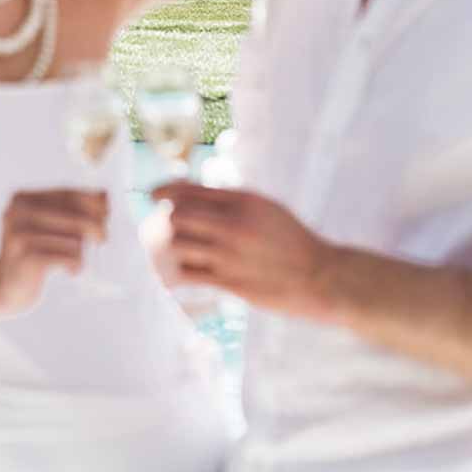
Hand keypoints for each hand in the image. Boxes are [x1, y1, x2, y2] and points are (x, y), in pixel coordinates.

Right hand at [0, 188, 108, 313]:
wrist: (0, 288)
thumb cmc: (30, 254)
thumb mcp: (43, 226)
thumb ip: (68, 210)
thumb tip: (105, 196)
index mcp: (22, 199)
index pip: (66, 193)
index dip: (91, 200)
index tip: (108, 210)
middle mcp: (19, 212)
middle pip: (73, 214)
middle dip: (95, 224)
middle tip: (103, 238)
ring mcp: (21, 235)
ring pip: (73, 237)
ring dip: (81, 251)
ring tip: (74, 260)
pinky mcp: (28, 258)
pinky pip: (68, 257)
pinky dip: (75, 264)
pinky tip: (70, 271)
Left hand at [149, 183, 336, 319]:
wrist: (320, 276)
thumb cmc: (291, 239)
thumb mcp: (266, 207)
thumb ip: (233, 200)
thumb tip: (197, 196)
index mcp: (243, 200)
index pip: (190, 189)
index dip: (165, 190)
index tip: (152, 194)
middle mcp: (233, 224)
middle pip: (179, 215)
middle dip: (168, 219)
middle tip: (168, 226)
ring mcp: (230, 255)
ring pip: (179, 245)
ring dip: (172, 246)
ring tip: (177, 250)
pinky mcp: (231, 282)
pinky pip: (190, 274)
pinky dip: (179, 272)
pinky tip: (179, 273)